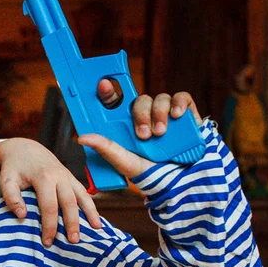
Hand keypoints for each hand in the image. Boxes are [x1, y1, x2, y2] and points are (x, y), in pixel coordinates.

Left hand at [0, 138, 100, 246]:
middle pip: (69, 202)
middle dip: (72, 222)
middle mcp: (59, 176)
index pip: (49, 206)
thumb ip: (11, 197)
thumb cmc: (14, 167)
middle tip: (74, 241)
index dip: (49, 225)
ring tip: (96, 229)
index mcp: (43, 177)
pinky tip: (96, 218)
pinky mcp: (71, 177)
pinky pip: (84, 192)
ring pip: (82, 195)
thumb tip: (22, 215)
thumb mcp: (6, 180)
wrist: (25, 148)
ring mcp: (67, 176)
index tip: (47, 242)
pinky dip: (91, 205)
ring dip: (90, 213)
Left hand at [79, 85, 202, 180]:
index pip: (116, 103)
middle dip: (140, 114)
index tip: (102, 85)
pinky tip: (176, 115)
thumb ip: (105, 148)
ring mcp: (165, 113)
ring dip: (158, 113)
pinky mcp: (185, 113)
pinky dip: (178, 103)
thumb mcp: (124, 162)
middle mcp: (145, 115)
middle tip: (143, 135)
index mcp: (127, 124)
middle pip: (138, 101)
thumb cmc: (150, 171)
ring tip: (160, 133)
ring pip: (159, 98)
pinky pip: (181, 97)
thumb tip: (82, 138)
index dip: (107, 91)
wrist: (183, 180)